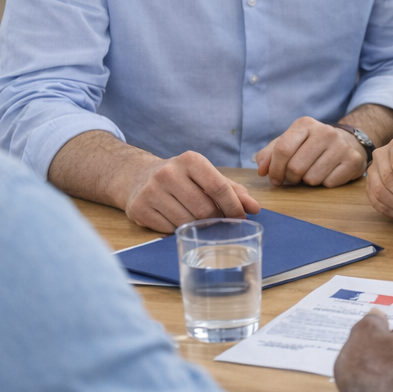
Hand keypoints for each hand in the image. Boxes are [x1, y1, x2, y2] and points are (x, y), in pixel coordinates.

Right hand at [122, 151, 259, 231]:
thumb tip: (254, 207)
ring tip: (200, 224)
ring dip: (198, 228)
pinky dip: (180, 232)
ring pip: (187, 222)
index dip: (233, 206)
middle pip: (204, 209)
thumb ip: (232, 190)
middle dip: (217, 220)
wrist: (138, 177)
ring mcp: (151, 191)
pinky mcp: (139, 209)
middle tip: (220, 224)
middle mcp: (168, 172)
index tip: (240, 218)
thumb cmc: (181, 178)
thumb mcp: (205, 176)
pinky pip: (169, 230)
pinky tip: (179, 223)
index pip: (218, 187)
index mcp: (190, 160)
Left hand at [256, 117, 366, 187]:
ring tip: (312, 172)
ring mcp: (341, 146)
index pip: (283, 149)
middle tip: (294, 177)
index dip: (274, 169)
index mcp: (305, 124)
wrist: (348, 142)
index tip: (274, 178)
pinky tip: (328, 173)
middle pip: (296, 167)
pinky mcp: (353, 161)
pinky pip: (329, 183)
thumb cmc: (312, 145)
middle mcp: (325, 131)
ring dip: (308, 181)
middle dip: (291, 178)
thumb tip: (262, 170)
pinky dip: (324, 183)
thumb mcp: (290, 143)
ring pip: (312, 178)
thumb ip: (270, 154)